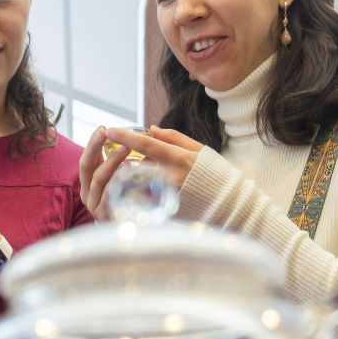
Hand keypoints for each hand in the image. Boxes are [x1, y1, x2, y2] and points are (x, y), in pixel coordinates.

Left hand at [78, 126, 203, 220]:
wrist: (228, 204)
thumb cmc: (214, 173)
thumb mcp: (198, 149)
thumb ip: (173, 138)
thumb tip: (151, 129)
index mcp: (179, 158)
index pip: (145, 144)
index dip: (125, 136)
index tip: (110, 130)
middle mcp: (171, 176)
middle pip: (134, 165)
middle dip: (120, 160)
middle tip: (112, 155)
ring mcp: (167, 195)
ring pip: (135, 183)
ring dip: (126, 177)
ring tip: (123, 173)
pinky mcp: (165, 209)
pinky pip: (142, 199)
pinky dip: (134, 192)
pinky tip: (133, 190)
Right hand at [78, 127, 133, 219]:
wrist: (136, 233)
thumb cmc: (130, 202)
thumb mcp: (122, 178)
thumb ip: (120, 162)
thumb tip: (132, 138)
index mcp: (90, 183)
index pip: (88, 159)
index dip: (93, 143)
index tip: (103, 128)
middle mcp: (88, 194)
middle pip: (86, 166)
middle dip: (95, 146)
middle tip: (107, 131)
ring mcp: (95, 206)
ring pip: (99, 179)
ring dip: (111, 161)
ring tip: (126, 147)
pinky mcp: (105, 216)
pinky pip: (109, 195)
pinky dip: (117, 182)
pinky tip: (129, 171)